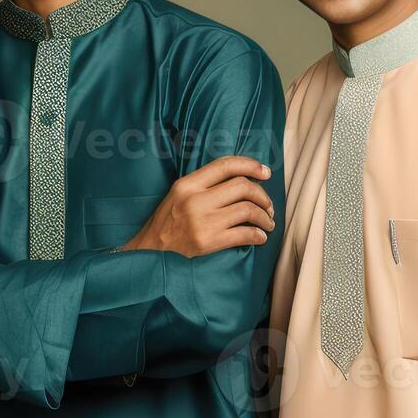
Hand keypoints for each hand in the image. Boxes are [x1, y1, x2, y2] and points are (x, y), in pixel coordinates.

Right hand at [120, 155, 275, 257]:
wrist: (149, 253)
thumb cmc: (166, 223)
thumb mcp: (178, 195)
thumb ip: (204, 185)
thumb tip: (242, 179)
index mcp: (188, 184)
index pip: (225, 165)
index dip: (251, 165)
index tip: (266, 172)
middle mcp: (195, 200)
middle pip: (243, 187)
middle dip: (262, 196)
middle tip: (268, 206)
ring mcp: (202, 221)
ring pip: (247, 210)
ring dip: (264, 217)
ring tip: (267, 223)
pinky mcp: (207, 242)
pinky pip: (244, 234)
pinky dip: (258, 235)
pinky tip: (259, 238)